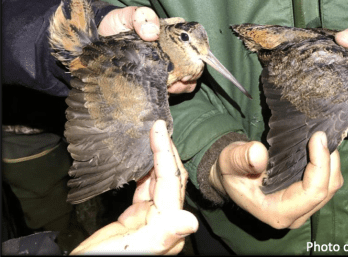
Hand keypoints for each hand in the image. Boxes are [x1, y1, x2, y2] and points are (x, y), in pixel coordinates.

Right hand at [71, 120, 198, 254]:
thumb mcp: (133, 250)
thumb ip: (162, 235)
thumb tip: (191, 222)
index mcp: (167, 225)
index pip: (171, 181)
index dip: (165, 152)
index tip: (158, 127)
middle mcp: (164, 220)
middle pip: (170, 177)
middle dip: (166, 150)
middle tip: (157, 125)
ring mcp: (150, 218)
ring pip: (158, 180)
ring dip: (157, 158)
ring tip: (151, 134)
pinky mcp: (135, 218)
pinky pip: (145, 188)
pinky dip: (145, 170)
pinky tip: (141, 158)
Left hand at [98, 6, 197, 93]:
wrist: (98, 38)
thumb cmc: (117, 23)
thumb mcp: (130, 15)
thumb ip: (142, 17)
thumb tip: (153, 34)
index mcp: (174, 33)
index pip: (196, 43)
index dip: (198, 55)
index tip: (191, 63)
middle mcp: (174, 50)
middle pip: (194, 65)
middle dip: (192, 74)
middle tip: (180, 78)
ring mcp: (166, 66)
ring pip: (186, 79)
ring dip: (182, 85)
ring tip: (171, 85)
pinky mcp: (156, 79)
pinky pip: (171, 89)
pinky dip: (172, 92)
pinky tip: (164, 91)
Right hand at [209, 132, 342, 228]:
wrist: (229, 176)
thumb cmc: (229, 170)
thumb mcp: (229, 160)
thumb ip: (241, 158)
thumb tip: (259, 153)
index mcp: (277, 212)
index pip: (312, 192)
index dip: (320, 165)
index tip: (318, 137)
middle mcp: (294, 215)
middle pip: (327, 189)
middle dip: (330, 160)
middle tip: (323, 132)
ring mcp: (302, 208)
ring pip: (331, 186)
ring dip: (331, 161)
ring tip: (323, 136)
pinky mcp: (306, 198)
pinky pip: (327, 181)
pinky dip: (327, 163)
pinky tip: (320, 145)